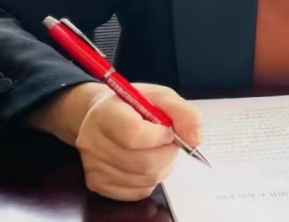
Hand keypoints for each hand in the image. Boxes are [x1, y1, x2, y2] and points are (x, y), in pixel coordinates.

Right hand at [29, 82, 201, 200]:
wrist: (102, 116)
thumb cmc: (132, 105)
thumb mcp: (159, 96)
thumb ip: (182, 112)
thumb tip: (195, 140)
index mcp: (106, 113)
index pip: (134, 134)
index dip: (160, 135)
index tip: (168, 129)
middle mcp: (93, 141)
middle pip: (143, 162)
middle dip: (167, 152)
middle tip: (168, 140)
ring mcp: (93, 166)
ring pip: (145, 179)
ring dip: (162, 165)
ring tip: (157, 148)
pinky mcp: (97, 184)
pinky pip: (138, 191)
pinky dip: (151, 179)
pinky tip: (146, 161)